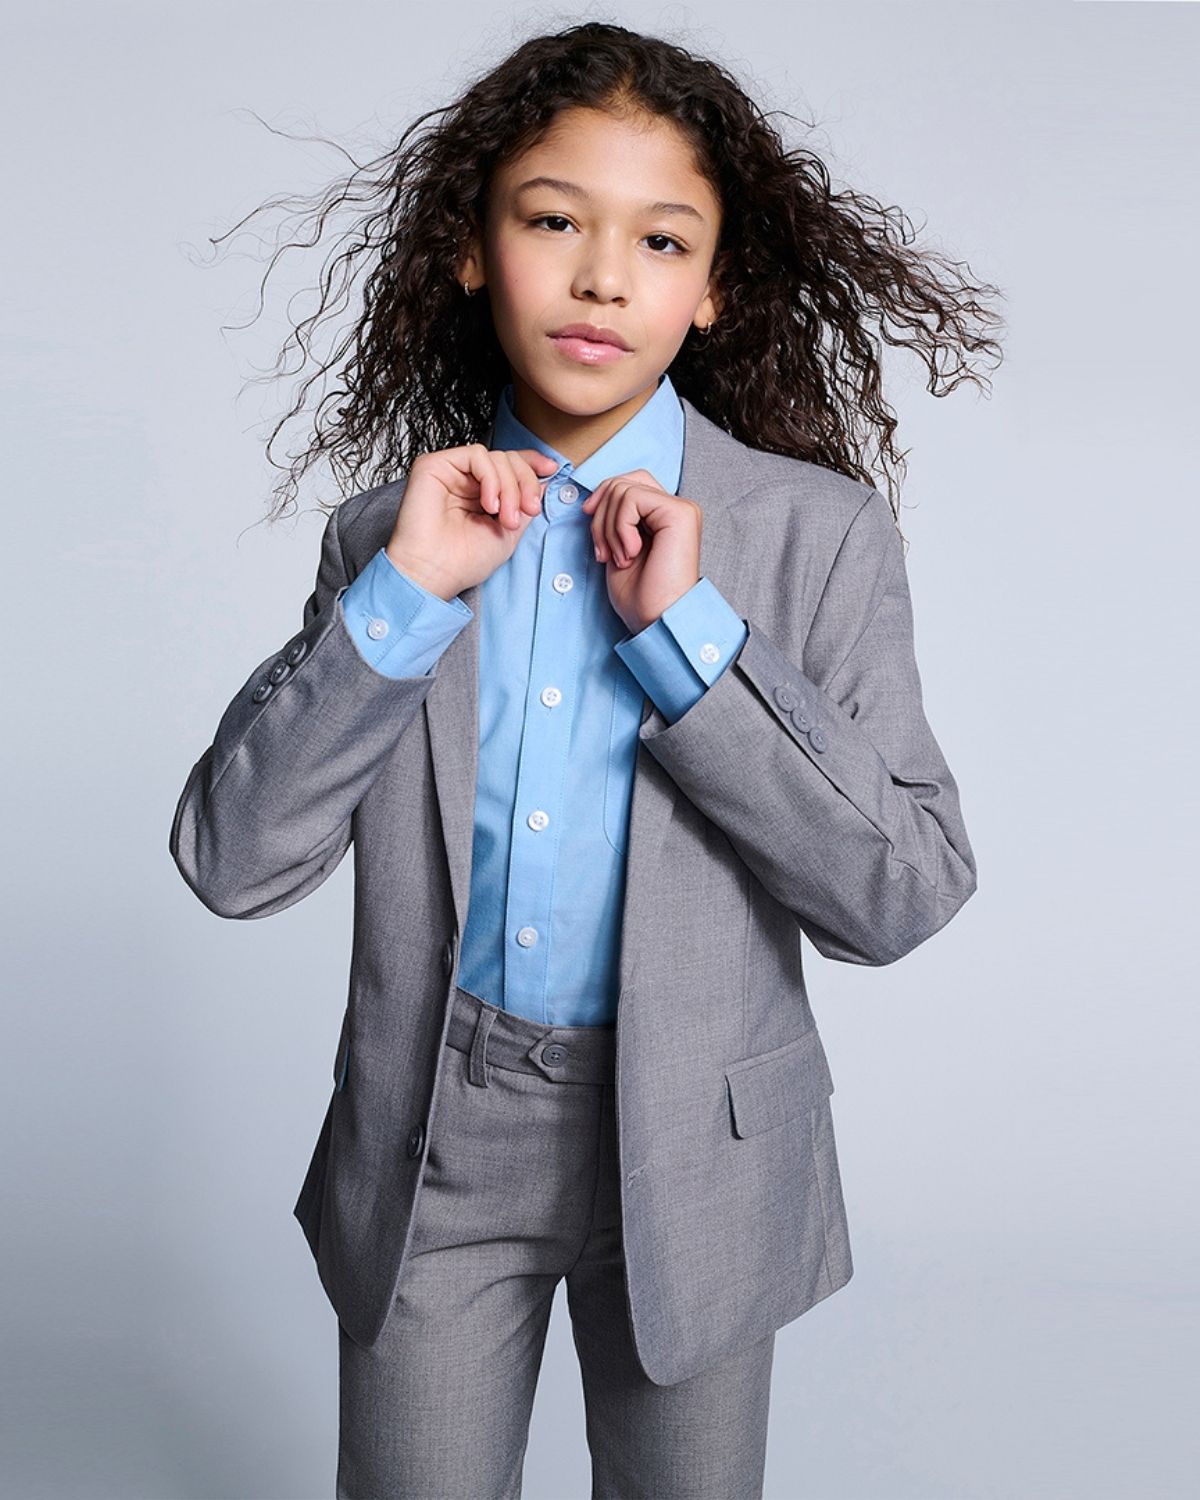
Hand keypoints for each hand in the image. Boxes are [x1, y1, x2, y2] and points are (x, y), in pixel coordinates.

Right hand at [384, 443, 559, 598]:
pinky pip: (477, 455)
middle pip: (508, 459)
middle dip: (525, 483)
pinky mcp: (434, 465)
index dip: (531, 464)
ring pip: (496, 457)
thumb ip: (524, 505)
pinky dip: (491, 478)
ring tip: (506, 518)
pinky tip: (489, 505)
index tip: (552, 470)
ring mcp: (450, 471)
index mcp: (480, 493)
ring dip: (510, 487)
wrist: (432, 574)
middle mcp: (464, 480)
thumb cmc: (462, 561)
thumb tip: (545, 480)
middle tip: (528, 510)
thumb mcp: (509, 533)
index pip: (508, 465)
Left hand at [581, 469, 702, 634]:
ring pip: (622, 490)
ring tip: (618, 558)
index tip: (589, 523)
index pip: (628, 483)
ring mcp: (681, 509)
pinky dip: (619, 527)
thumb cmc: (640, 595)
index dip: (602, 497)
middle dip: (601, 514)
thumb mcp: (617, 548)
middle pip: (623, 482)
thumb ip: (613, 519)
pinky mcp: (680, 514)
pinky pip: (632, 499)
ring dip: (608, 528)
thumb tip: (595, 497)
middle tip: (604, 552)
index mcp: (663, 516)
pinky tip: (630, 554)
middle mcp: (676, 508)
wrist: (657, 620)